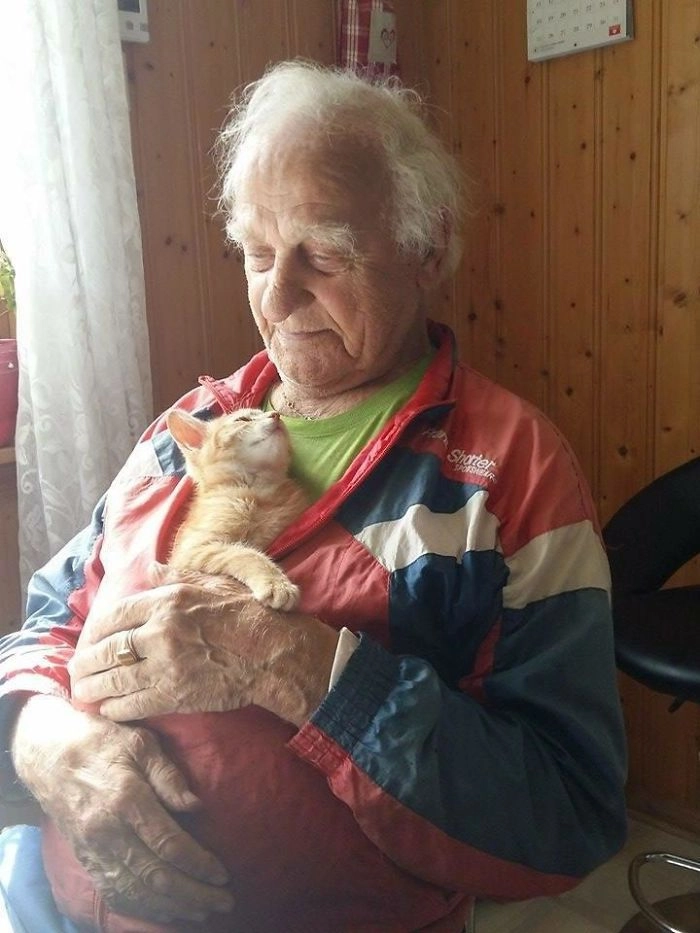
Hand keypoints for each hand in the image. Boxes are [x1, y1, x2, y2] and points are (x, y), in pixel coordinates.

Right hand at [11, 695, 233, 923]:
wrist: (49, 752)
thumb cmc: (103, 741)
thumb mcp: (141, 743)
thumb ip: (169, 775)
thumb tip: (196, 806)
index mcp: (127, 800)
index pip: (169, 845)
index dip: (199, 864)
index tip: (222, 875)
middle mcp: (108, 832)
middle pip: (155, 877)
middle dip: (193, 894)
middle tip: (223, 902)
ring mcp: (93, 849)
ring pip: (135, 892)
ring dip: (170, 908)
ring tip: (200, 912)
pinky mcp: (85, 858)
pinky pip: (113, 892)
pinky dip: (140, 908)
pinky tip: (164, 911)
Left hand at [70, 570, 338, 725]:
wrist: (275, 652)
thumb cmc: (248, 613)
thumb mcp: (212, 582)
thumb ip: (176, 576)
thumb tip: (149, 569)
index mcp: (167, 600)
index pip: (116, 615)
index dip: (96, 631)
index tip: (89, 640)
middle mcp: (160, 630)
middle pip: (107, 648)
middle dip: (86, 662)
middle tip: (76, 671)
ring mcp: (166, 664)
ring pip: (114, 678)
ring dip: (93, 688)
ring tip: (83, 694)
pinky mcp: (175, 694)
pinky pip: (133, 703)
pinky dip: (116, 708)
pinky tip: (108, 709)